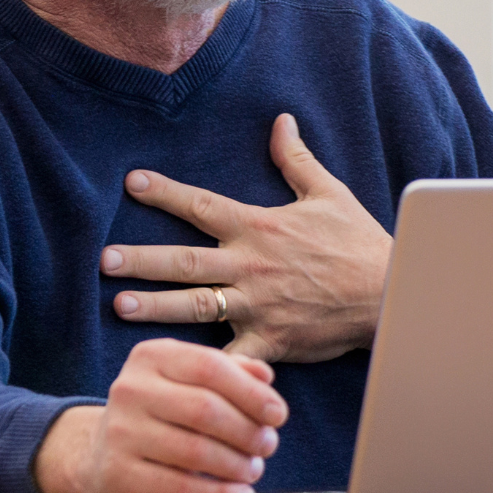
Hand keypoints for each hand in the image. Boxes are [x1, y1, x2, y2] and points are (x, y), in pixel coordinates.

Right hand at [34, 338, 286, 492]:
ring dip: (236, 465)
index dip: (251, 392)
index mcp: (151, 356)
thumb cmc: (160, 411)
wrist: (100, 454)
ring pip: (195, 451)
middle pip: (205, 409)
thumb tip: (265, 378)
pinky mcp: (119, 477)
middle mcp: (130, 390)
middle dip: (247, 431)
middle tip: (269, 445)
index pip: (210, 367)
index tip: (278, 414)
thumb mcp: (189, 379)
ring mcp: (120, 434)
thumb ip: (231, 371)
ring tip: (254, 469)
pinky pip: (180, 489)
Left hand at [103, 114, 392, 362]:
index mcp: (260, 227)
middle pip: (185, 261)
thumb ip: (296, 159)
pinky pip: (230, 356)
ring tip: (118, 305)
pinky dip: (205, 366)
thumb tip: (281, 121)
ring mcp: (257, 305)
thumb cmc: (358, 241)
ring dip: (155, 306)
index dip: (165, 193)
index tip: (131, 183)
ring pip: (195, 305)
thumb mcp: (328, 192)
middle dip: (141, 259)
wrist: (389, 291)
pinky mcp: (269, 340)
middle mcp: (251, 265)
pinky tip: (174, 371)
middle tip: (103, 259)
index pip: (202, 205)